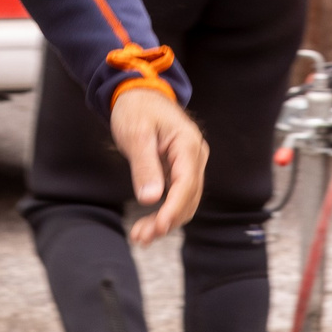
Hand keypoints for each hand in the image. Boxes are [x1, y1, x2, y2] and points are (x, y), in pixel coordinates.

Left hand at [110, 87, 207, 244]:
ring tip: (140, 236)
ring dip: (165, 221)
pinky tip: (149, 225)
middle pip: (188, 198)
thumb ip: (144, 166)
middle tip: (140, 237)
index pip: (186, 184)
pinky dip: (165, 212)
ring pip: (185, 201)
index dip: (173, 209)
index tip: (158, 228)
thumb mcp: (136, 135)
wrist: (138, 94)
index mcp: (187, 144)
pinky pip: (178, 196)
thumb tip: (151, 199)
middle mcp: (195, 156)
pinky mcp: (182, 170)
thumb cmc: (136, 109)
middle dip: (166, 221)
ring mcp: (191, 163)